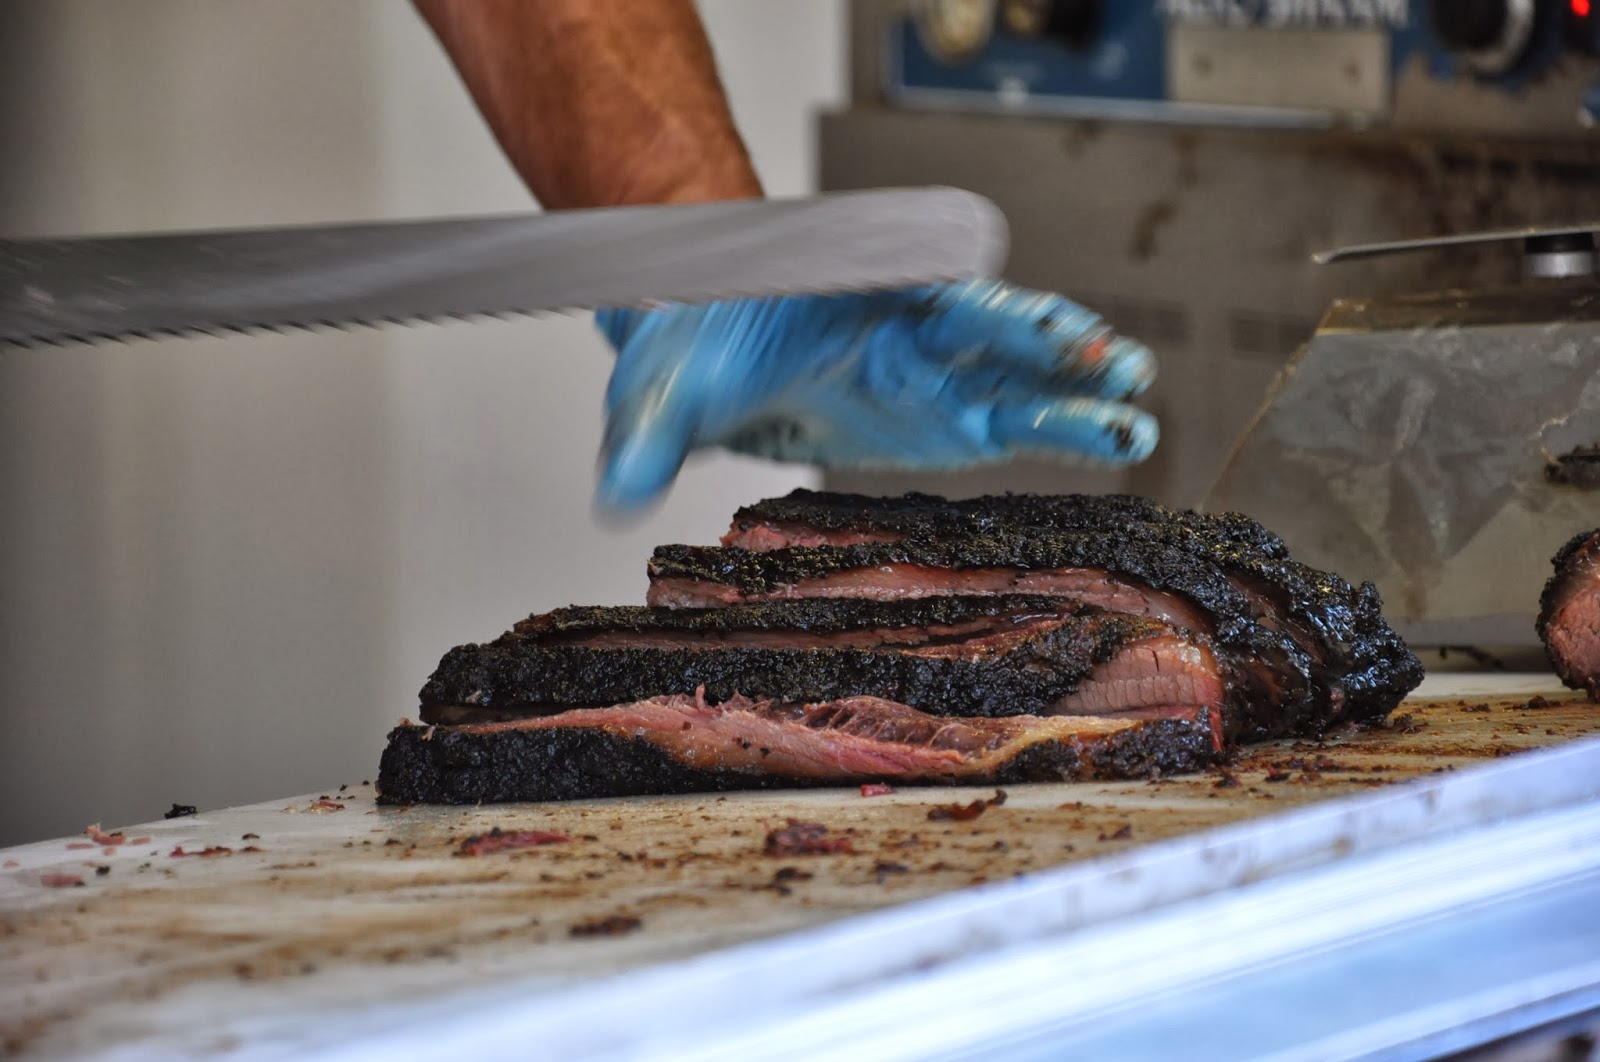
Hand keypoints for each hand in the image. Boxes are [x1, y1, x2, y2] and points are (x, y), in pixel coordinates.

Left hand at [592, 278, 1158, 510]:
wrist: (706, 353)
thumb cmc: (692, 347)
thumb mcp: (658, 394)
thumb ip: (644, 440)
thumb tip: (615, 495)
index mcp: (846, 290)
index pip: (911, 277)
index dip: (954, 290)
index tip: (993, 304)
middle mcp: (907, 321)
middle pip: (987, 320)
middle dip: (1044, 339)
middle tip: (1103, 361)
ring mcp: (937, 369)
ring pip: (1020, 371)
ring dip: (1076, 387)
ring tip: (1134, 410)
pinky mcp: (951, 417)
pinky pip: (1020, 419)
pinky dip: (1069, 429)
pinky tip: (1119, 440)